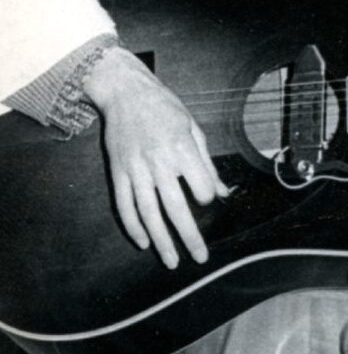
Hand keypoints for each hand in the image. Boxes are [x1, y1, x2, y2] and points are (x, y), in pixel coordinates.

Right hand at [84, 49, 230, 268]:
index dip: (206, 196)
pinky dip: (133, 226)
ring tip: (171, 261)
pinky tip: (143, 243)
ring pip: (149, 213)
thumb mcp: (194, 129)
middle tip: (200, 258)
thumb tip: (223, 193)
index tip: (203, 194)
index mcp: (182, 149)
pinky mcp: (118, 171)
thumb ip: (207, 164)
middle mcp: (158, 162)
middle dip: (189, 237)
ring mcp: (135, 169)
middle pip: (176, 208)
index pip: (201, 188)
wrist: (124, 91)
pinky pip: (124, 205)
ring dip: (161, 241)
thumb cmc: (164, 108)